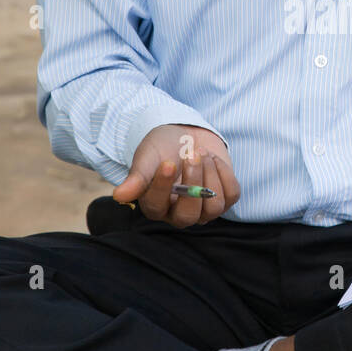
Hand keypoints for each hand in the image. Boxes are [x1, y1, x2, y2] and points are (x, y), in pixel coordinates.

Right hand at [112, 124, 240, 226]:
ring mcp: (203, 209)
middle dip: (193, 182)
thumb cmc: (161, 148)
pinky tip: (212, 158)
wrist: (184, 134)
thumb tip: (120, 196)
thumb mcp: (147, 157)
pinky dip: (224, 172)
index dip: (163, 187)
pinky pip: (232, 194)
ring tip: (200, 152)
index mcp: (154, 205)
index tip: (168, 162)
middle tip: (191, 155)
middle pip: (188, 216)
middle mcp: (178, 214)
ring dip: (210, 174)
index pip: (157, 207)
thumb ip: (137, 177)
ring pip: (214, 207)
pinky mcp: (223, 198)